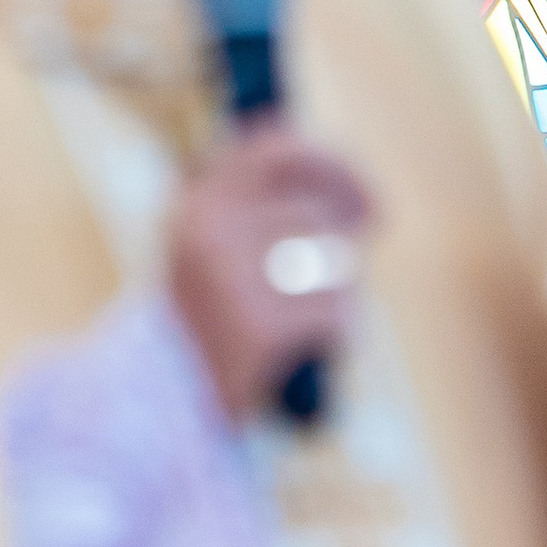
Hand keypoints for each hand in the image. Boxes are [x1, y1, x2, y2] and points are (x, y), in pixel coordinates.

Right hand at [168, 117, 374, 417]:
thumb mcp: (221, 242)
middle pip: (315, 212)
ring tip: (307, 310)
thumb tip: (342, 172)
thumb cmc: (213, 311)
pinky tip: (306, 341)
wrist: (172, 394)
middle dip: (349, 228)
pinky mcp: (259, 327)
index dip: (333, 164)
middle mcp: (208, 231)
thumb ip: (266, 200)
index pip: (276, 151)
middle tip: (374, 229)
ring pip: (332, 262)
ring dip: (339, 286)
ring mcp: (231, 279)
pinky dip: (338, 326)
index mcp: (197, 202)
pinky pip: (335, 311)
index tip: (365, 194)